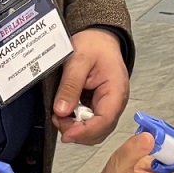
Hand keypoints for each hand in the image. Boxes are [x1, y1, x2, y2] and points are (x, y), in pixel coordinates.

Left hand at [53, 28, 129, 144]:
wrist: (99, 37)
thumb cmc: (94, 44)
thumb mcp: (78, 59)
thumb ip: (70, 85)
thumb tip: (61, 110)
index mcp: (116, 90)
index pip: (105, 120)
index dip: (84, 131)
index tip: (66, 134)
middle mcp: (116, 102)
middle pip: (100, 130)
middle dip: (78, 131)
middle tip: (57, 119)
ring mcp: (108, 105)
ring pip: (95, 130)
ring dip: (76, 128)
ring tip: (59, 115)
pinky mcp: (99, 106)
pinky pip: (90, 122)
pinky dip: (76, 122)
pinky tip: (64, 113)